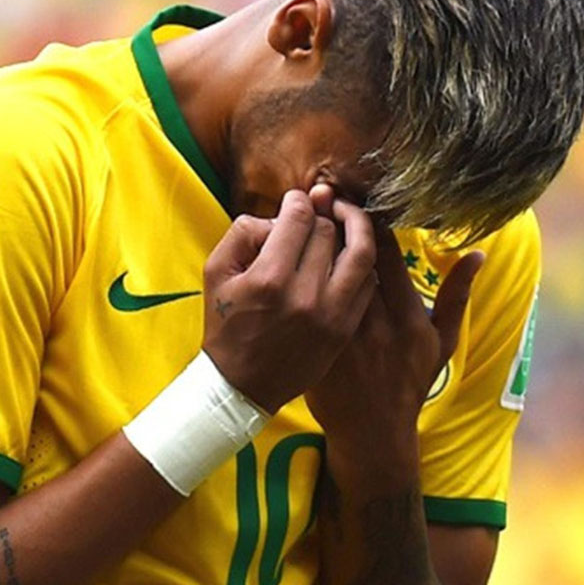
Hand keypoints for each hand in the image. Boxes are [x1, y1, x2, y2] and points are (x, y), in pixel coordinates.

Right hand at [202, 189, 376, 413]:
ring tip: (348, 218)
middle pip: (329, 232)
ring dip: (357, 229)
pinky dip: (363, 263)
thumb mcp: (216, 272)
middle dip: (323, 214)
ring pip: (361, 254)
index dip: (299, 201)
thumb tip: (279, 218)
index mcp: (269, 278)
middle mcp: (304, 295)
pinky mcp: (345, 329)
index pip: (299, 219)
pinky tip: (351, 255)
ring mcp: (331, 314)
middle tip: (317, 210)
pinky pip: (367, 283)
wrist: (242, 384)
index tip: (297, 200)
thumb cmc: (226, 325)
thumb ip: (243, 233)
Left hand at [304, 209, 484, 443]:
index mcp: (407, 316)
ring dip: (311, 242)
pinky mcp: (314, 346)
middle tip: (320, 192)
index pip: (386, 255)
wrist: (371, 430)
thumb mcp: (442, 343)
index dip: (368, 221)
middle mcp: (375, 324)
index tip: (353, 197)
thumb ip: (457, 296)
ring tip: (301, 213)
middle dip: (335, 220)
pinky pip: (301, 301)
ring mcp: (342, 336)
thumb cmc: (409, 383)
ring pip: (322, 276)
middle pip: (352, 259)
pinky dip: (293, 275)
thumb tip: (477, 253)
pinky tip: (285, 253)